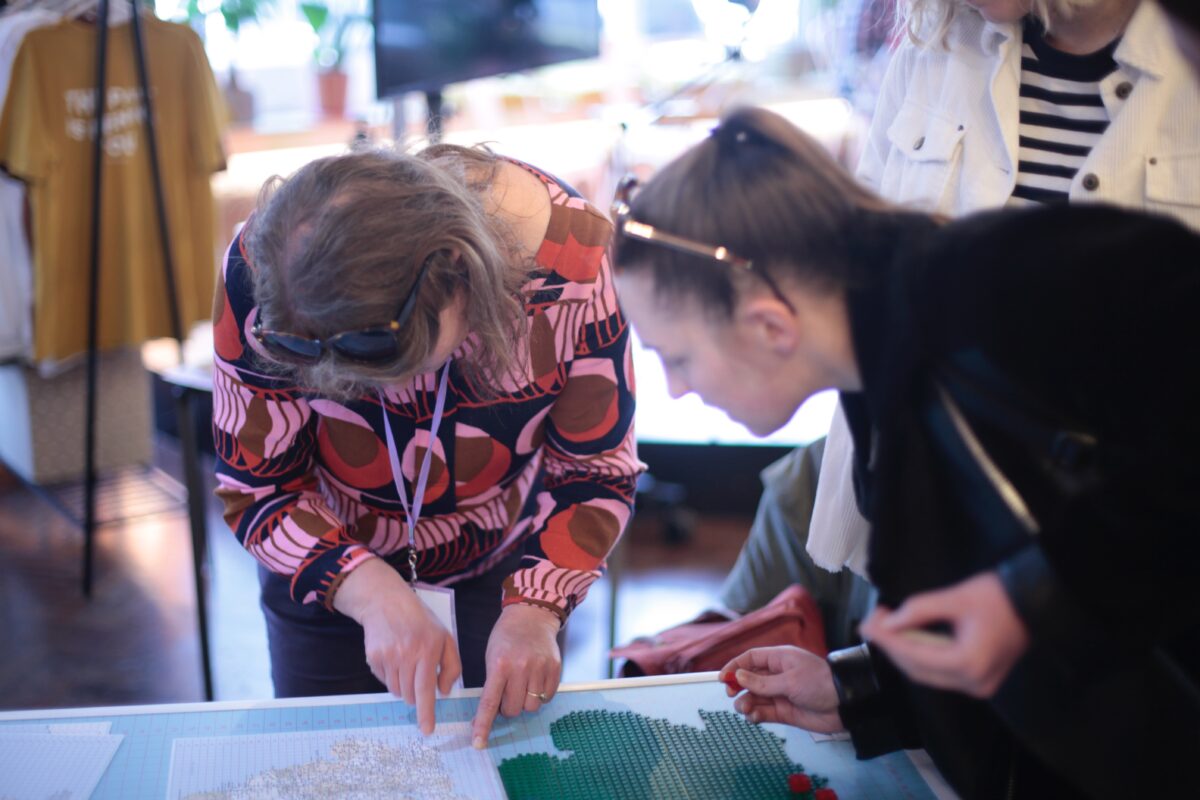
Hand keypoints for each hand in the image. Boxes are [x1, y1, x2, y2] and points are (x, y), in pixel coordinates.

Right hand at [333, 559, 461, 734]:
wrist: (386, 602)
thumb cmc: (420, 621)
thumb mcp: (445, 637)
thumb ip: (451, 666)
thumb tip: (443, 692)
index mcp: (428, 649)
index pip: (426, 688)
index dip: (426, 712)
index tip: (426, 730)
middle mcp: (406, 654)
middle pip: (410, 694)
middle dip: (416, 695)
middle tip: (418, 676)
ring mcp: (388, 656)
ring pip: (397, 691)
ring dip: (404, 687)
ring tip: (407, 664)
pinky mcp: (373, 658)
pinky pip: (384, 682)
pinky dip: (392, 678)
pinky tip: (395, 659)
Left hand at [471, 603, 561, 747]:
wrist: (532, 615)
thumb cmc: (506, 637)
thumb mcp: (491, 656)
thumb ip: (491, 685)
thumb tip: (487, 717)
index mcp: (500, 664)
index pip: (489, 702)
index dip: (483, 725)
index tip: (478, 743)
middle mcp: (521, 667)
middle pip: (512, 709)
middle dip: (507, 707)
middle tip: (507, 692)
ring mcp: (540, 668)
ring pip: (531, 707)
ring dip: (524, 702)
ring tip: (522, 684)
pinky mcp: (555, 669)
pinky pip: (547, 698)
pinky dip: (540, 695)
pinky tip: (535, 679)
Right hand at [718, 646, 843, 732]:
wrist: (845, 705)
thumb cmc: (821, 684)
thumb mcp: (790, 681)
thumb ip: (763, 682)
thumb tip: (739, 676)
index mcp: (780, 659)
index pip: (751, 658)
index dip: (735, 666)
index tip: (723, 678)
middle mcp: (777, 675)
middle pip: (749, 679)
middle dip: (738, 686)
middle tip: (732, 694)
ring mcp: (780, 693)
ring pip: (755, 697)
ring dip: (746, 703)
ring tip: (746, 709)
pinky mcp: (784, 711)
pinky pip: (764, 712)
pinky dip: (756, 715)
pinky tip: (754, 717)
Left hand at [860, 571, 1028, 697]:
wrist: (1033, 602)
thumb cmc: (1000, 597)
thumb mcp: (956, 597)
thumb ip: (919, 610)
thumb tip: (889, 621)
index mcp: (970, 664)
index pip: (915, 656)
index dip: (888, 640)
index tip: (867, 623)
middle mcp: (974, 683)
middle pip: (917, 670)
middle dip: (891, 646)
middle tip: (872, 621)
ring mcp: (977, 685)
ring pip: (926, 673)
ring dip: (903, 650)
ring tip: (885, 625)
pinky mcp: (977, 679)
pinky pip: (939, 671)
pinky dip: (920, 654)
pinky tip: (906, 635)